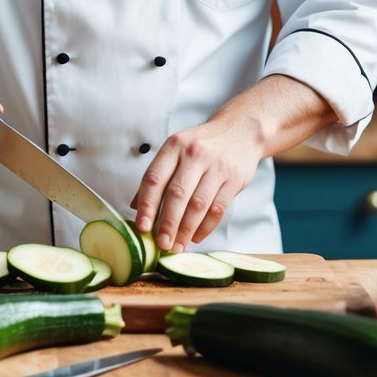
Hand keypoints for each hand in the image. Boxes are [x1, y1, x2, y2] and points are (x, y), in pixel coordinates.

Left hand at [130, 112, 260, 253]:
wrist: (241, 130)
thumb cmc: (202, 145)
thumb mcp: (177, 150)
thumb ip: (158, 176)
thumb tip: (135, 207)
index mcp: (174, 146)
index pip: (155, 178)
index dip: (146, 205)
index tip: (142, 228)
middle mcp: (194, 154)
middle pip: (177, 194)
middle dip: (167, 223)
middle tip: (161, 244)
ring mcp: (216, 166)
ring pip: (198, 205)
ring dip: (186, 230)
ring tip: (177, 246)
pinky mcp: (234, 179)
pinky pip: (218, 208)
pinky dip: (206, 227)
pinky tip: (196, 238)